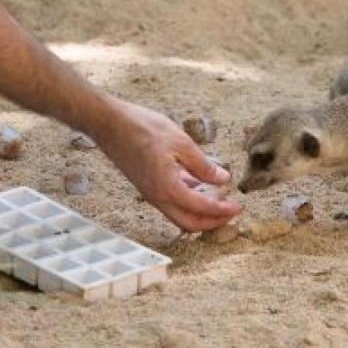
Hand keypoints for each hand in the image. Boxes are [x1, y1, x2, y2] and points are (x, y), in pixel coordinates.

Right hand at [94, 98, 241, 231]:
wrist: (108, 123)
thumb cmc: (142, 128)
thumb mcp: (180, 142)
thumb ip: (202, 164)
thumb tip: (223, 179)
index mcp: (167, 188)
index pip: (201, 209)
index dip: (223, 211)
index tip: (239, 207)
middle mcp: (157, 197)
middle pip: (189, 223)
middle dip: (213, 222)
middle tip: (231, 212)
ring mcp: (150, 193)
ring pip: (179, 215)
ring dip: (200, 213)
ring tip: (220, 200)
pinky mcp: (147, 186)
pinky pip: (171, 202)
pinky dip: (188, 200)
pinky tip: (200, 186)